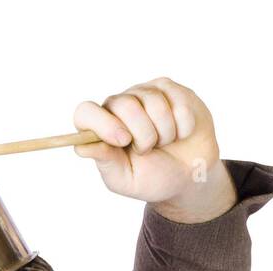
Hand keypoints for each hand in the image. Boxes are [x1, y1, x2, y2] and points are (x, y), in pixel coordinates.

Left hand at [73, 77, 235, 221]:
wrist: (191, 176)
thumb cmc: (154, 178)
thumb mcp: (126, 179)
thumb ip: (105, 161)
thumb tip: (81, 147)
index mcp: (102, 129)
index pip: (85, 112)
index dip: (102, 123)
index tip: (123, 141)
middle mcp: (119, 106)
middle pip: (124, 104)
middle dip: (143, 134)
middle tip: (149, 150)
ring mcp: (144, 94)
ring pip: (155, 103)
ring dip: (165, 133)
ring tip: (165, 143)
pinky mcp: (171, 90)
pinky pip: (179, 104)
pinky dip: (183, 127)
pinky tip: (180, 133)